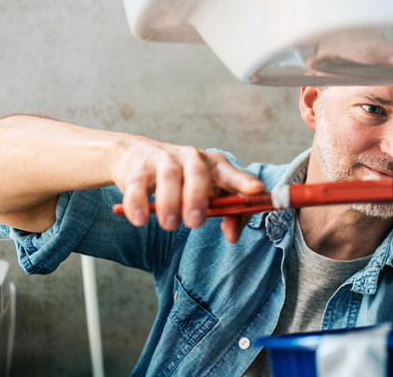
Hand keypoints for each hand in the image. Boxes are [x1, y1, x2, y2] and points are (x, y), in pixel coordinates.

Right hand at [111, 136, 264, 241]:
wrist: (135, 156)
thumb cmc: (182, 179)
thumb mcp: (207, 193)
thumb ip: (228, 214)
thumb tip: (232, 236)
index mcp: (213, 165)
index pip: (231, 172)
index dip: (244, 181)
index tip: (257, 190)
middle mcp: (190, 158)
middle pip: (197, 172)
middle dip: (198, 197)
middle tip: (195, 223)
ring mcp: (163, 160)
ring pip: (168, 177)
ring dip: (169, 202)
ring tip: (170, 225)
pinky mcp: (138, 167)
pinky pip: (137, 184)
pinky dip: (137, 202)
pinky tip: (140, 219)